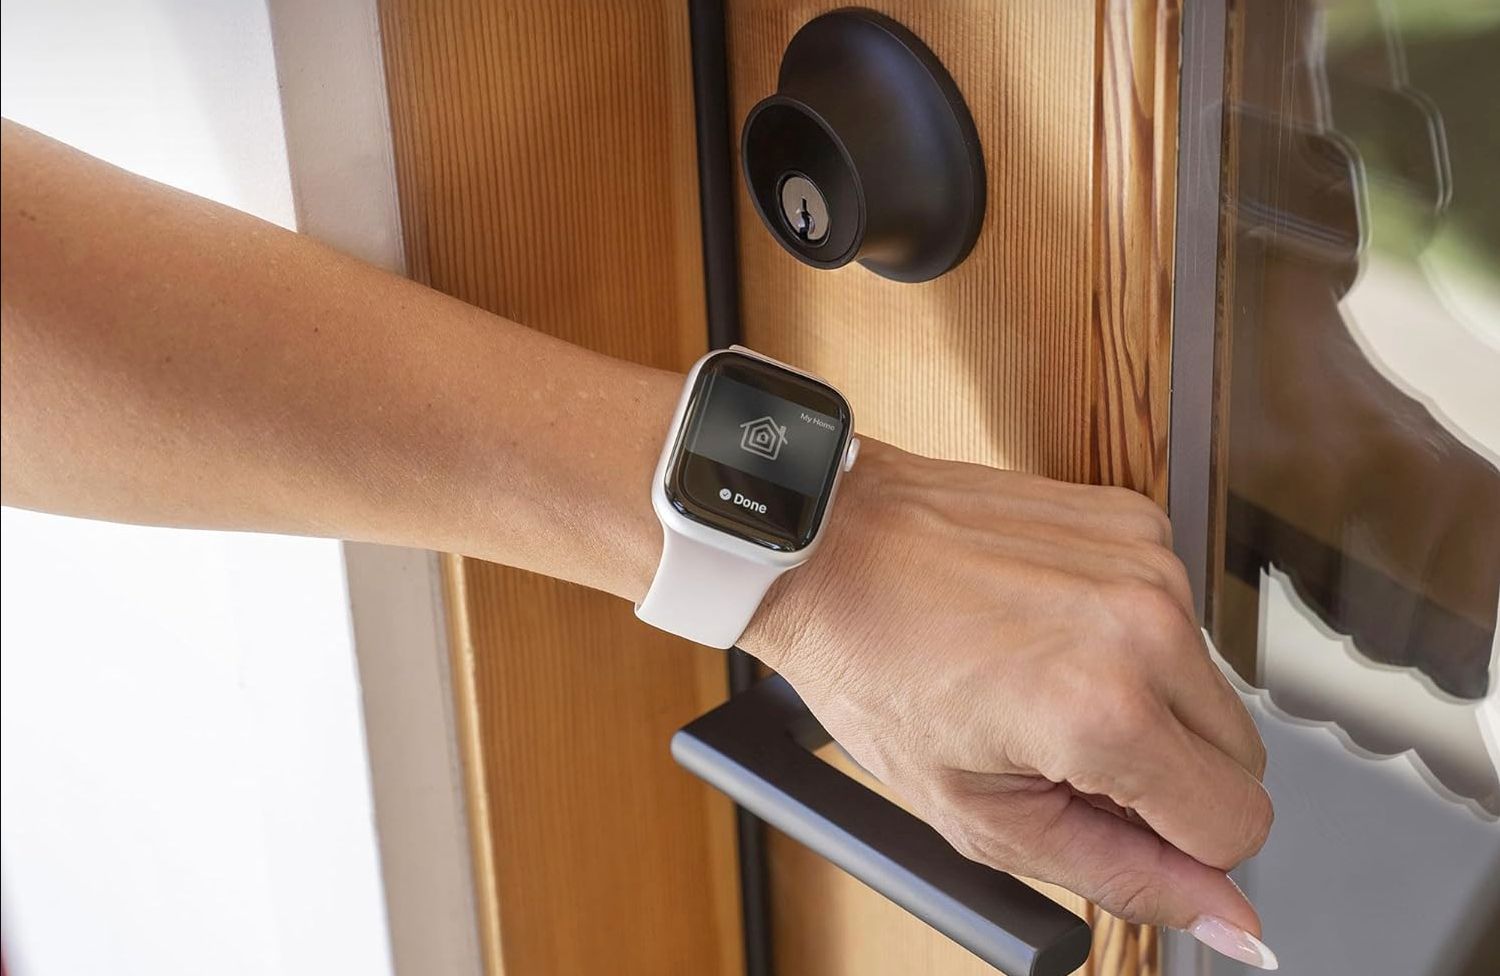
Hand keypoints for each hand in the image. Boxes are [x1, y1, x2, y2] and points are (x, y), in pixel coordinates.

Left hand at [742, 440, 1275, 962]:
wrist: (833, 548)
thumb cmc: (876, 668)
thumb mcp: (981, 816)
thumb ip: (1122, 875)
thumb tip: (1229, 919)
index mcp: (1105, 710)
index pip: (1238, 824)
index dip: (1181, 846)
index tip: (1116, 821)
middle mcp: (1145, 626)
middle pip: (1239, 757)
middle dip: (1164, 776)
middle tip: (1062, 753)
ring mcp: (1147, 562)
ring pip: (1210, 686)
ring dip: (1147, 702)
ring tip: (1045, 682)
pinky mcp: (1136, 520)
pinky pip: (1177, 615)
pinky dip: (1127, 636)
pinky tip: (1050, 628)